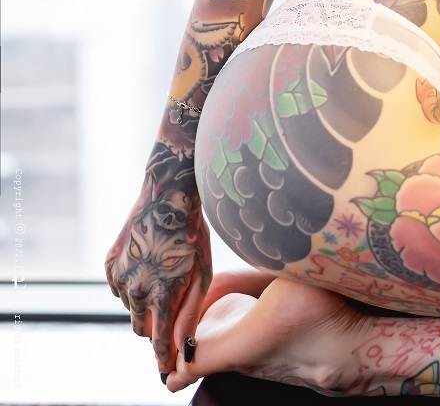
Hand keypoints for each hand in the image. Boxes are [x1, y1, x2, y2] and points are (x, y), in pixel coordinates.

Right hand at [105, 173, 211, 381]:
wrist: (166, 196)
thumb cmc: (192, 234)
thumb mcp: (201, 273)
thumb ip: (189, 312)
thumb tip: (183, 345)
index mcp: (161, 295)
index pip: (159, 340)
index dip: (163, 358)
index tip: (165, 371)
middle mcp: (136, 290)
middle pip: (141, 328)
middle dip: (154, 325)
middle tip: (168, 307)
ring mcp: (120, 278)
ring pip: (130, 308)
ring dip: (142, 303)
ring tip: (160, 277)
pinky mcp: (109, 265)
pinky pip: (119, 288)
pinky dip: (130, 285)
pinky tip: (146, 264)